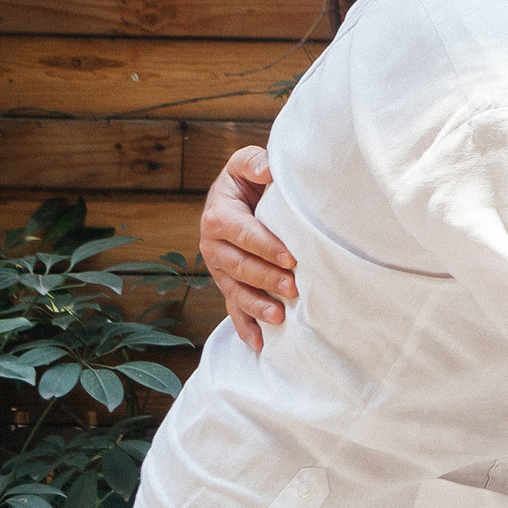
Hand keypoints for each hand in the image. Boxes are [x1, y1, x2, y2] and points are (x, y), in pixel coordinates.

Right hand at [200, 147, 293, 348]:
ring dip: (256, 306)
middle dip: (266, 279)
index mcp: (219, 216)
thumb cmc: (248, 180)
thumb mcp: (245, 163)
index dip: (265, 246)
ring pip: (236, 290)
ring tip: (279, 317)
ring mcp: (219, 269)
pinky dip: (245, 327)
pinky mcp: (228, 284)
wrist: (239, 196)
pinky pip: (233, 308)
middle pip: (240, 266)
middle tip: (294, 288)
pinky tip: (261, 344)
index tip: (291, 258)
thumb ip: (253, 163)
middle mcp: (213, 246)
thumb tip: (268, 170)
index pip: (243, 233)